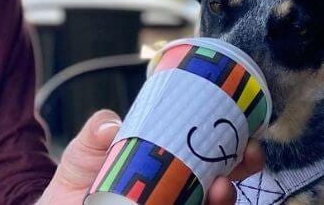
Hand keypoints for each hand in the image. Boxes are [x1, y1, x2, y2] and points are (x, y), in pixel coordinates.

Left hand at [37, 110, 263, 204]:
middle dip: (240, 175)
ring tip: (220, 190)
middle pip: (221, 191)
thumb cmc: (76, 184)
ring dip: (223, 199)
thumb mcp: (84, 152)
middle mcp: (179, 197)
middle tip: (246, 159)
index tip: (248, 142)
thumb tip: (112, 127)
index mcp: (170, 172)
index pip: (213, 161)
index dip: (236, 153)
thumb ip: (95, 135)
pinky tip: (200, 203)